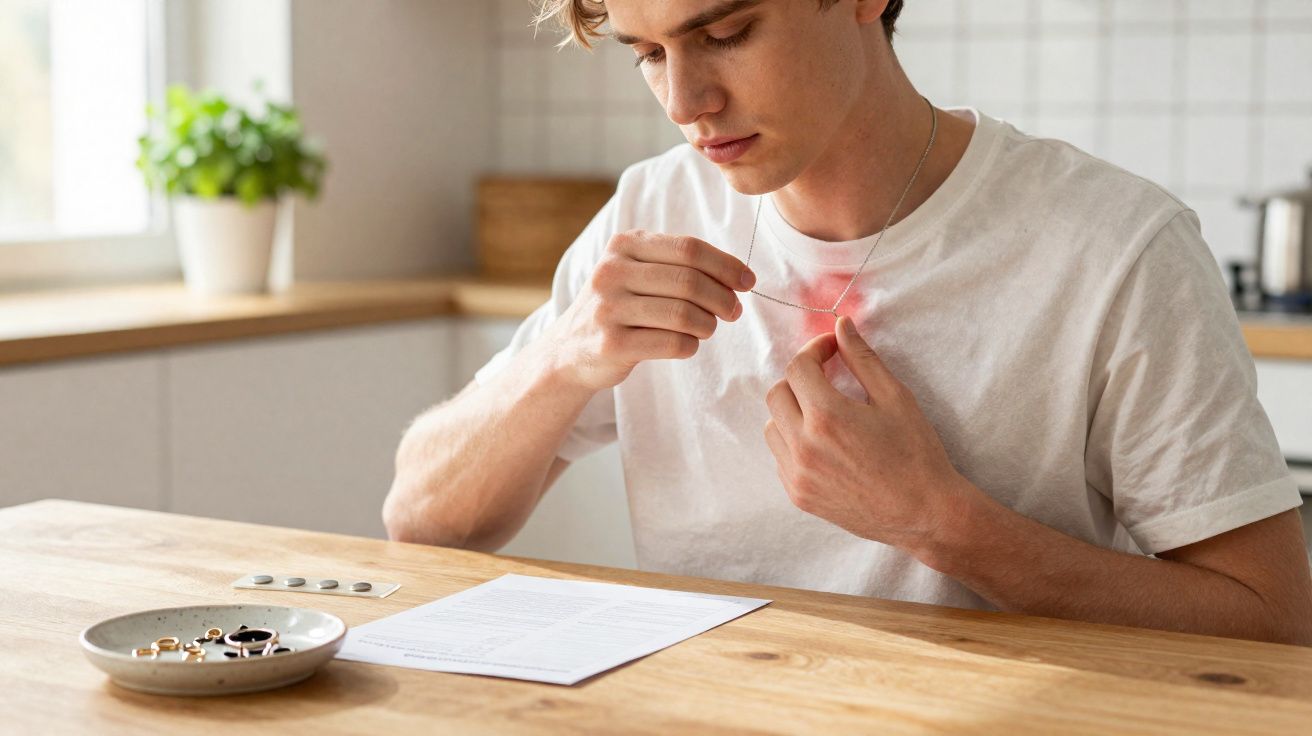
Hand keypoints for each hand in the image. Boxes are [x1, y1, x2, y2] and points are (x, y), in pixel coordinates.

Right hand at [549, 229, 755, 391]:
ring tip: (707, 328)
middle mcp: (612, 272)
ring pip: (683, 314)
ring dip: (707, 324)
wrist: (569, 349)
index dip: (726, 265)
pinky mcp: (611, 344)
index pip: (689, 248)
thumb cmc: (620, 307)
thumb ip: (678, 265)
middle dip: (723, 298)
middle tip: (734, 311)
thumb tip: (738, 276)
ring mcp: (609, 309)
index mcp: (623, 245)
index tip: (747, 282)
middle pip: (689, 281)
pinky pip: (671, 343)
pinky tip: (686, 344)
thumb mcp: (636, 271)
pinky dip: (690, 345)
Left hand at [763, 315, 978, 549]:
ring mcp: (798, 475)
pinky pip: (780, 458)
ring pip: (773, 427)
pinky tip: (825, 445)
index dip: (814, 351)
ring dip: (792, 412)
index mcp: (827, 416)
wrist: (925, 513)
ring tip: (825, 413)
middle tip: (827, 379)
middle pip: (777, 394)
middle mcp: (804, 446)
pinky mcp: (799, 496)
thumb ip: (862, 358)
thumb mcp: (895, 398)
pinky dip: (793, 443)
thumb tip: (841, 325)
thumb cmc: (916, 454)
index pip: (798, 368)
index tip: (831, 350)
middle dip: (800, 379)